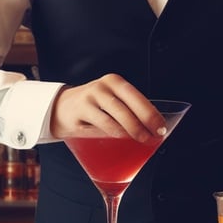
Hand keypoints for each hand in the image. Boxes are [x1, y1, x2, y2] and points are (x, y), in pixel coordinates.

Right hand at [49, 73, 165, 141]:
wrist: (61, 107)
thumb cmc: (94, 107)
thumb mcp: (111, 101)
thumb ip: (129, 110)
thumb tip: (155, 130)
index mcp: (115, 82)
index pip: (137, 97)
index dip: (151, 114)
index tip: (161, 128)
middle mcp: (102, 87)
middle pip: (126, 108)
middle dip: (142, 124)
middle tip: (151, 137)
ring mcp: (89, 98)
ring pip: (113, 118)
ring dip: (129, 131)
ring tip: (139, 140)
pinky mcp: (79, 112)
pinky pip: (99, 125)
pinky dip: (111, 134)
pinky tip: (118, 140)